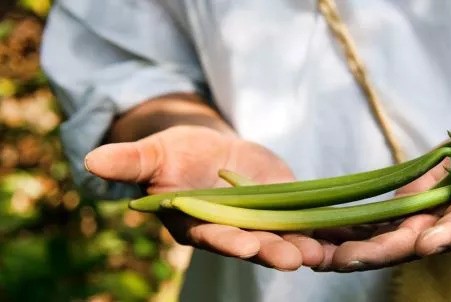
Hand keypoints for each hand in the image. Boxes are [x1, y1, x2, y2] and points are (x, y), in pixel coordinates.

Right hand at [84, 125, 324, 270]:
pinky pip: (309, 221)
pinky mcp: (287, 210)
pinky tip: (350, 232)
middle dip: (273, 251)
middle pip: (254, 243)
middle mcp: (232, 230)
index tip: (247, 243)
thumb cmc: (177, 152)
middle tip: (295, 259)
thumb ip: (131, 161)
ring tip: (326, 253)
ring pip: (286, 238)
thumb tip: (91, 159)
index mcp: (198, 222)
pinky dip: (327, 228)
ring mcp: (263, 222)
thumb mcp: (155, 152)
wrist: (211, 151)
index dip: (228, 239)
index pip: (212, 234)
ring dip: (306, 246)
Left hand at [311, 90, 450, 271]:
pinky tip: (318, 237)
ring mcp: (427, 220)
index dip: (450, 232)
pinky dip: (349, 234)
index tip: (428, 243)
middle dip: (381, 252)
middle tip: (343, 261)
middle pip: (416, 242)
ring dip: (353, 251)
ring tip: (315, 257)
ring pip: (388, 241)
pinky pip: (376, 227)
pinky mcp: (407, 212)